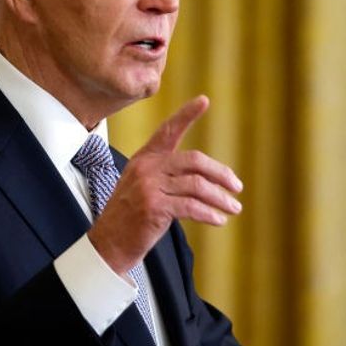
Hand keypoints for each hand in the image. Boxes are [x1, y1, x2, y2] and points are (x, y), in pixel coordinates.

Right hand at [89, 96, 242, 274]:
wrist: (108, 244)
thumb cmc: (129, 219)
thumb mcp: (142, 188)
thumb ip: (166, 177)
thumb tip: (204, 179)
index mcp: (144, 159)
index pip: (168, 131)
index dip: (186, 115)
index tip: (204, 100)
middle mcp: (146, 168)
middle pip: (194, 161)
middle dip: (220, 173)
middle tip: (237, 187)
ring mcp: (148, 187)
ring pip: (197, 185)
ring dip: (220, 198)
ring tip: (234, 208)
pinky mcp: (154, 207)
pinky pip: (192, 207)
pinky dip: (209, 214)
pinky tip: (219, 220)